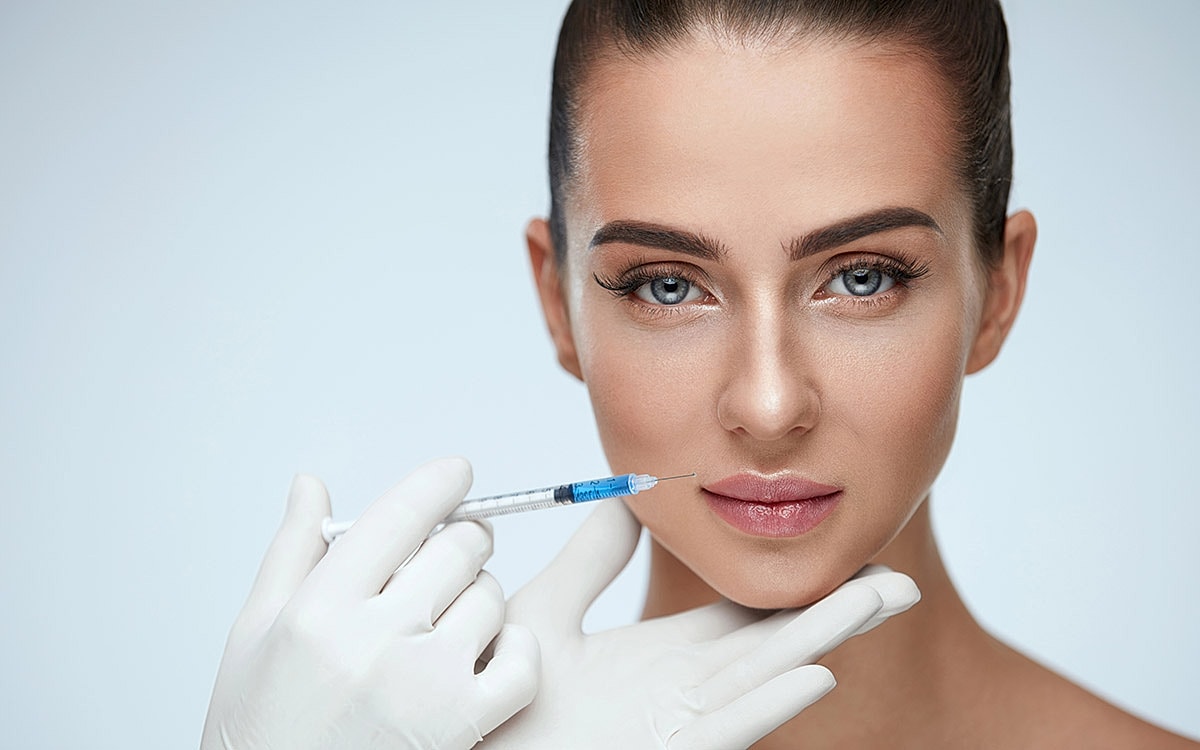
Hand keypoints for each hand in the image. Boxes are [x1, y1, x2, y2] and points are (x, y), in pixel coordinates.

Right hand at [200, 458, 538, 749]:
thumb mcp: (253, 634)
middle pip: (457, 547)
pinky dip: (516, 648)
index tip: (456, 473)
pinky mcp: (462, 725)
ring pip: (490, 596)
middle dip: (460, 538)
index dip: (439, 482)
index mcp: (318, 610)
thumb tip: (311, 486)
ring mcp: (424, 684)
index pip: (399, 514)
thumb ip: (291, 552)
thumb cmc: (263, 728)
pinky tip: (486, 652)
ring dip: (479, 595)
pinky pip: (522, 660)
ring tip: (446, 619)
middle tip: (451, 551)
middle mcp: (375, 640)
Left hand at [481, 500, 918, 749]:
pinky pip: (729, 727)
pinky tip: (818, 674)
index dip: (796, 587)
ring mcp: (681, 725)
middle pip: (777, 642)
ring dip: (826, 638)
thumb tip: (627, 497)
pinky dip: (775, 702)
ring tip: (883, 600)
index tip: (841, 559)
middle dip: (840, 611)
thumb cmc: (507, 699)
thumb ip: (589, 560)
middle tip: (901, 580)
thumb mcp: (547, 613)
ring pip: (768, 675)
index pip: (747, 616)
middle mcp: (686, 690)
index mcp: (665, 657)